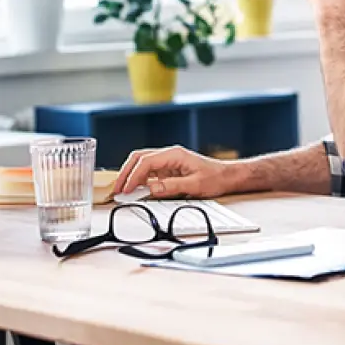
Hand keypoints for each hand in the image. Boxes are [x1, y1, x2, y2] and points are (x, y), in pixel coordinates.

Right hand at [114, 146, 237, 199]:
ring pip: (142, 164)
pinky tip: (136, 190)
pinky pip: (149, 172)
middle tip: (118, 189)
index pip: (146, 162)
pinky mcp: (168, 169)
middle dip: (126, 173)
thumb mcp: (195, 185)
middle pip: (139, 158)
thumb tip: (151, 189)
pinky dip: (139, 180)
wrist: (227, 177)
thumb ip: (171, 187)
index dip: (133, 176)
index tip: (126, 189)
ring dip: (131, 176)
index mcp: (174, 154)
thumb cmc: (215, 178)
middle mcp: (169, 155)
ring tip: (123, 190)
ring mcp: (168, 161)